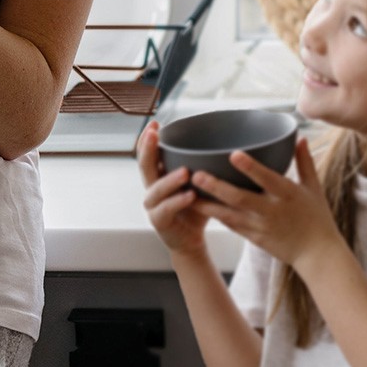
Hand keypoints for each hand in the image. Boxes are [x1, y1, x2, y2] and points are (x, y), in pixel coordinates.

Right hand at [138, 120, 210, 256]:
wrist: (191, 243)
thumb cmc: (195, 210)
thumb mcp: (196, 185)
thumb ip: (199, 169)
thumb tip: (222, 143)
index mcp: (157, 177)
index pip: (146, 154)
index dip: (147, 138)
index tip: (156, 123)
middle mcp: (150, 188)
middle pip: (144, 165)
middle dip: (149, 149)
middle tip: (156, 134)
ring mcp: (152, 205)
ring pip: (156, 189)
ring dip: (170, 179)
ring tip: (185, 172)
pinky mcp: (159, 221)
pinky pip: (166, 209)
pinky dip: (178, 202)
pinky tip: (190, 196)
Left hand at [189, 137, 341, 272]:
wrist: (318, 256)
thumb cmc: (316, 218)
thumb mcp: (314, 188)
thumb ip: (304, 162)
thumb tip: (300, 137)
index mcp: (288, 195)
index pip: (268, 179)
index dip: (251, 168)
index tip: (233, 154)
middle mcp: (271, 210)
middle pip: (240, 198)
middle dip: (217, 187)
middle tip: (196, 174)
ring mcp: (259, 226)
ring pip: (228, 214)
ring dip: (206, 203)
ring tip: (185, 191)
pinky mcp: (251, 236)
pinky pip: (228, 224)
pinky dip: (212, 214)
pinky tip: (194, 203)